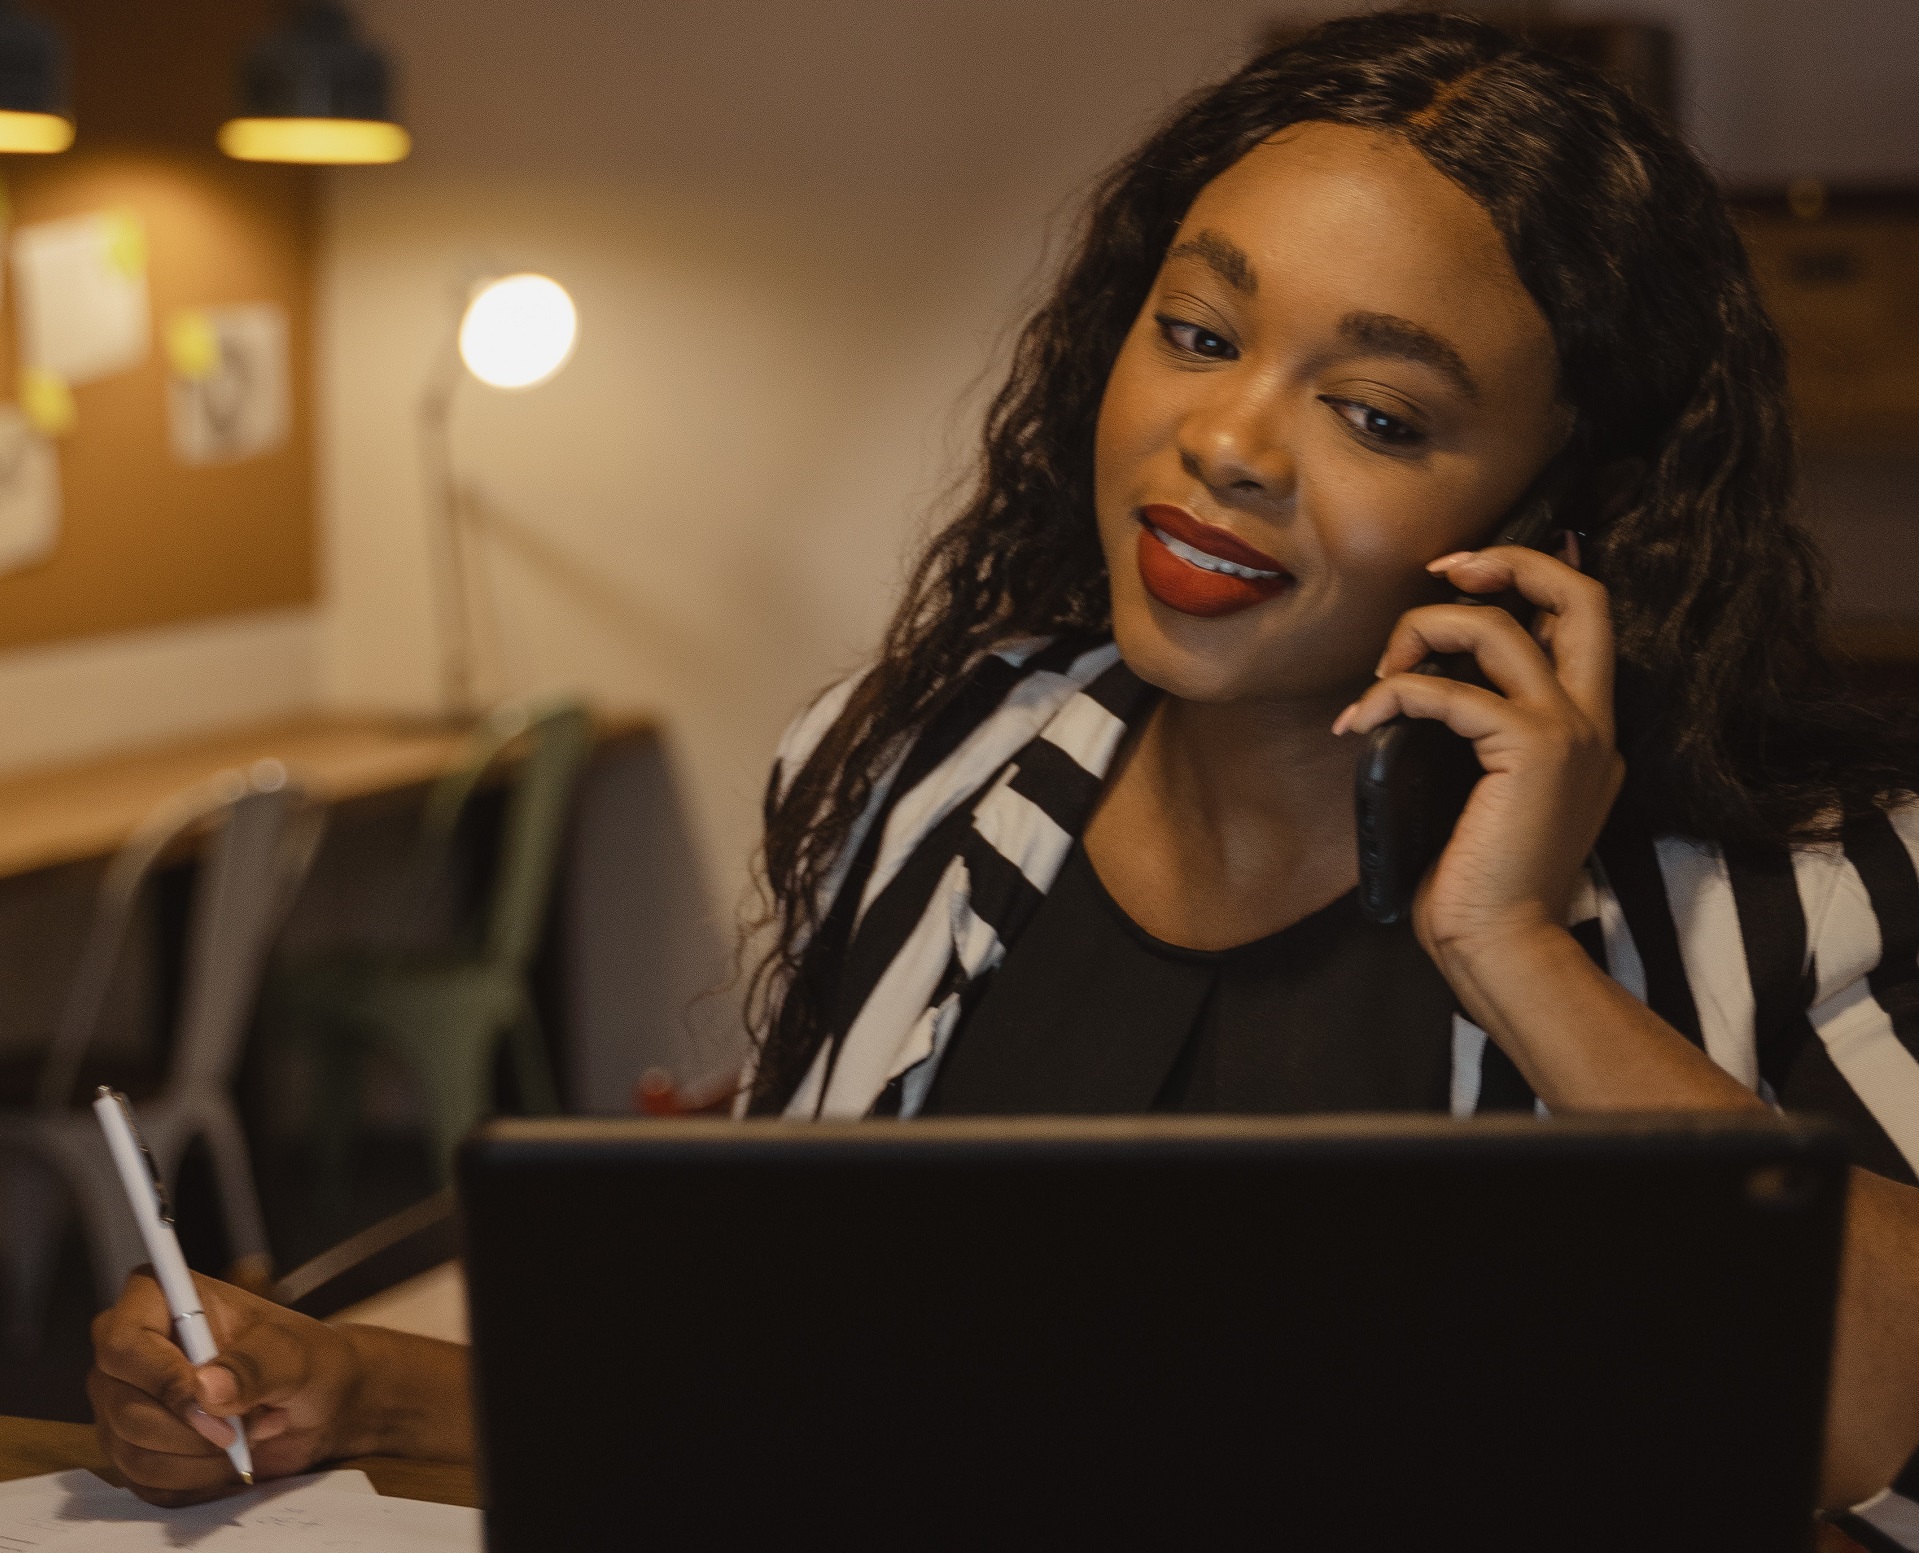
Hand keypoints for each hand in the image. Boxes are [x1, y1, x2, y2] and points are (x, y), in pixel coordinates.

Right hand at [88, 1267, 364, 1504]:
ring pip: (132, 1453)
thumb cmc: (303, 1361)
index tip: (213, 1402)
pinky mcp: (130, 1450)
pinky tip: (232, 1456)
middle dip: (196, 1429)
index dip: (164, 1379)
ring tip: (250, 1431)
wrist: (314, 1403)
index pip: (124, 1342)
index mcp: (158, 1301)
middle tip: (253, 1418)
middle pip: (124, 1407)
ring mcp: (121, 1404)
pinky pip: (146, 1484)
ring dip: (203, 1457)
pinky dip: (198, 1480)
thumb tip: (206, 1389)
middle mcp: (128, 1352)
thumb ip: (255, 1366)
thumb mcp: (295, 1354)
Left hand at [1332, 544, 1622, 960]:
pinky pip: (1448, 691)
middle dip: (1507, 562)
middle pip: (1581, 594)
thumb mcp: (1482, 792)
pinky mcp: (1532, 750)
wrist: (1499, 944)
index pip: (1582, 618)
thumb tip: (1419, 685)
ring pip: (1498, 629)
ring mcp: (1569, 734)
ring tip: (1381, 675)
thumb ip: (1476, 735)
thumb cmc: (1476, 882)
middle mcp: (1591, 722)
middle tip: (1442, 571)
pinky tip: (1359, 723)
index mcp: (1586, 730)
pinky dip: (1392, 695)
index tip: (1461, 577)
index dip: (1529, 575)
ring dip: (1423, 632)